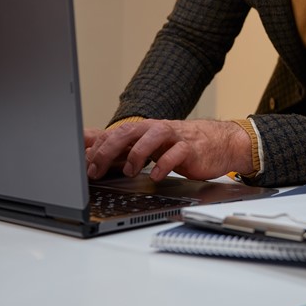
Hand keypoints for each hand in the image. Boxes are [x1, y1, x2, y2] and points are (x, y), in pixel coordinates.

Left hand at [84, 119, 251, 181]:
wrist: (220, 143)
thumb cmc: (184, 146)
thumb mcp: (153, 147)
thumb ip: (130, 150)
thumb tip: (99, 156)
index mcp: (146, 130)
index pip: (116, 133)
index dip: (98, 147)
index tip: (85, 165)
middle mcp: (158, 130)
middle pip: (129, 132)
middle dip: (109, 150)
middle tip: (96, 169)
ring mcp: (175, 137)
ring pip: (152, 136)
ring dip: (137, 153)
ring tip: (128, 170)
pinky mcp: (191, 149)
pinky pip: (176, 153)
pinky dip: (164, 165)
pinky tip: (156, 176)